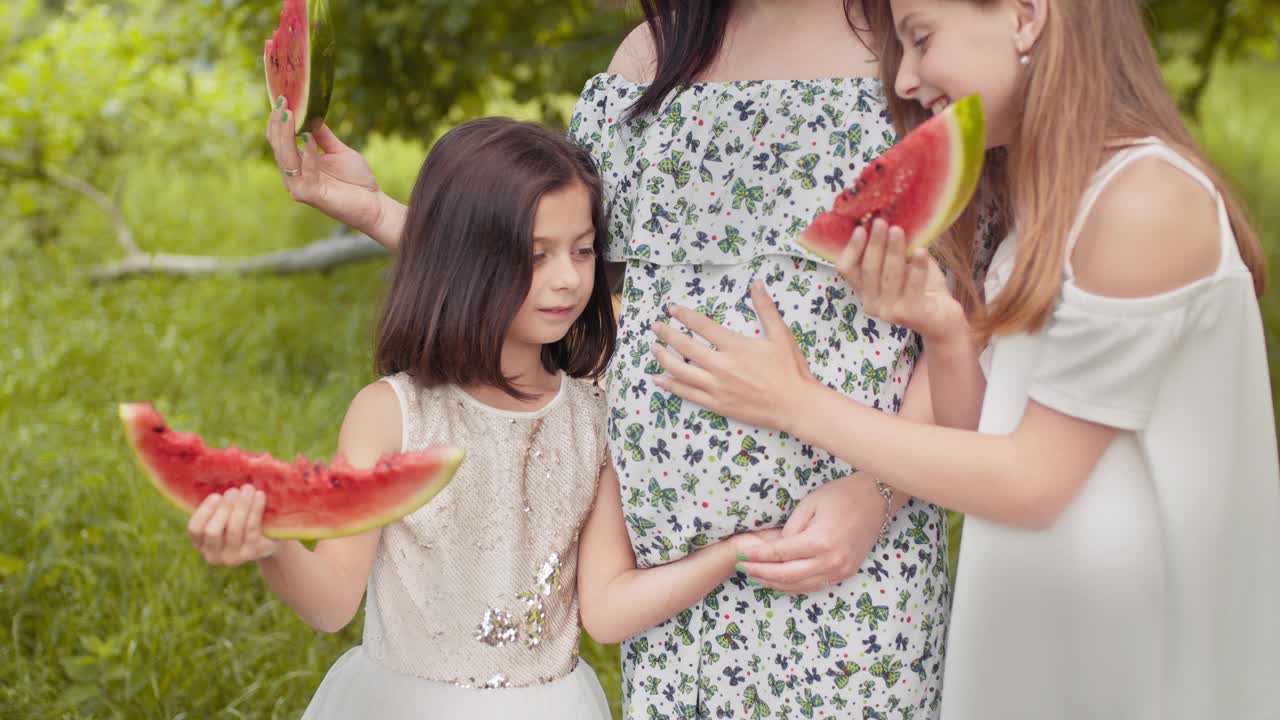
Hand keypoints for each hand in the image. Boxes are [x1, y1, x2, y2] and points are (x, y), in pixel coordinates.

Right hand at [187, 486, 281, 566]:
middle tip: (234, 490)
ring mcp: (233, 557)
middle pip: (213, 531)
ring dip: (242, 505)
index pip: (195, 529)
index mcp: (201, 544)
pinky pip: (252, 528)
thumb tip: (218, 473)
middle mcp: (213, 555)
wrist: (268, 540)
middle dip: (224, 508)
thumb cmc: (240, 521)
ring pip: (234, 529)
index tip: (216, 496)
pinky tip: (260, 495)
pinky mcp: (252, 552)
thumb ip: (218, 503)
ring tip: (248, 489)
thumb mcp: (225, 514)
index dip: (205, 511)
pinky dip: (255, 509)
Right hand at [266, 98, 383, 233]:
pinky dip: (307, 153)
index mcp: (297, 166)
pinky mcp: (310, 195)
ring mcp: (299, 187)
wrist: (374, 204)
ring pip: (285, 158)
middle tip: (283, 102)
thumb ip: (322, 135)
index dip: (278, 121)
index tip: (283, 99)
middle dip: (279, 124)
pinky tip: (309, 137)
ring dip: (286, 134)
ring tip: (289, 114)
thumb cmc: (356, 180)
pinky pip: (305, 171)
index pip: (279, 141)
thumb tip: (311, 113)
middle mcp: (293, 177)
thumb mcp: (338, 151)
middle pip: (278, 147)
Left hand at [652, 280, 815, 432]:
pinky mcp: (717, 404)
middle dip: (667, 334)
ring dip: (664, 358)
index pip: (702, 326)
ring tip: (655, 349)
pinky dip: (671, 385)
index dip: (684, 315)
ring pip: (681, 371)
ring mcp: (717, 387)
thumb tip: (756, 283)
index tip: (672, 309)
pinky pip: (687, 394)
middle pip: (685, 346)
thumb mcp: (781, 335)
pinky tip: (659, 379)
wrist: (796, 405)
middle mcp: (721, 366)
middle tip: (656, 326)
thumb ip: (766, 308)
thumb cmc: (790, 369)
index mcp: (735, 346)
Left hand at [737, 473, 886, 593]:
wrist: (876, 499)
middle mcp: (830, 561)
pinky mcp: (846, 573)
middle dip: (761, 573)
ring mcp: (839, 570)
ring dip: (776, 584)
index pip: (778, 554)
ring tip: (756, 578)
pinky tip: (781, 582)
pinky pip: (815, 585)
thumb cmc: (841, 495)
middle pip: (786, 575)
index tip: (740, 556)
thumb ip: (791, 529)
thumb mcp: (810, 504)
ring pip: (800, 585)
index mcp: (818, 542)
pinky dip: (795, 586)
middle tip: (743, 569)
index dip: (757, 557)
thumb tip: (776, 548)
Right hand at [836, 218, 965, 342]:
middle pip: (868, 269)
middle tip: (881, 222)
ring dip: (894, 250)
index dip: (851, 248)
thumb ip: (893, 252)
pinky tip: (921, 251)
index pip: (847, 270)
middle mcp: (872, 304)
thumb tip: (889, 219)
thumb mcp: (903, 267)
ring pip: (889, 275)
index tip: (860, 228)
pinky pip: (913, 284)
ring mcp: (890, 312)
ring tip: (899, 230)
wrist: (944, 319)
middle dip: (875, 243)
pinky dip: (917, 266)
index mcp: (865, 292)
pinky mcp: (910, 314)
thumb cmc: (922, 289)